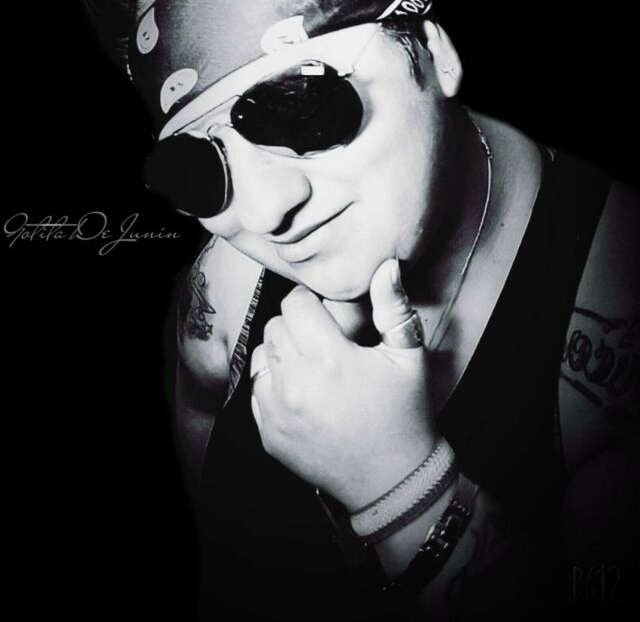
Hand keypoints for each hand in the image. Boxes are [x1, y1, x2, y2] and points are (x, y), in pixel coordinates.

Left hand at [249, 258, 436, 510]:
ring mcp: (277, 412)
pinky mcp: (268, 434)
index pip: (296, 304)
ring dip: (283, 351)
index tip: (328, 315)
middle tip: (324, 339)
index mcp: (329, 360)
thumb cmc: (404, 414)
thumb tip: (386, 265)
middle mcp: (295, 384)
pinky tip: (303, 392)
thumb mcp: (408, 357)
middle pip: (276, 325)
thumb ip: (393, 306)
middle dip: (297, 324)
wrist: (393, 481)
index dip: (313, 303)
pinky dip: (275, 383)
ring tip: (312, 364)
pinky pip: (257, 389)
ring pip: (262, 354)